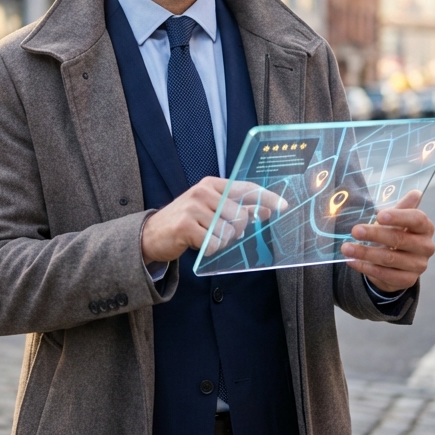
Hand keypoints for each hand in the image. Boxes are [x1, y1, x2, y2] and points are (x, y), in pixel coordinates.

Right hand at [141, 178, 287, 263]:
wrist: (151, 234)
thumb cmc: (185, 222)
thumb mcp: (210, 210)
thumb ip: (236, 210)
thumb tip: (263, 211)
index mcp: (211, 184)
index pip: (246, 188)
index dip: (266, 197)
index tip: (283, 206)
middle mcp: (203, 192)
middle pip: (240, 216)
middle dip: (237, 231)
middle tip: (220, 233)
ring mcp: (194, 208)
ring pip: (228, 232)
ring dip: (221, 242)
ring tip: (206, 238)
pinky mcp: (186, 226)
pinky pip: (214, 244)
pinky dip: (210, 249)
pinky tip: (199, 244)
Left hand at [340, 189, 434, 293]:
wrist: (396, 263)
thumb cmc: (396, 234)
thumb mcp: (397, 220)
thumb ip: (403, 207)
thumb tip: (415, 193)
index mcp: (425, 228)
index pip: (417, 219)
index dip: (399, 217)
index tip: (379, 216)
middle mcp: (426, 247)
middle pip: (400, 239)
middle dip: (375, 234)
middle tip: (355, 231)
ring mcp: (418, 265)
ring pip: (389, 258)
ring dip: (365, 253)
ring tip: (346, 248)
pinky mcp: (408, 280)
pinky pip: (385, 274)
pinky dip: (366, 268)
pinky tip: (352, 261)